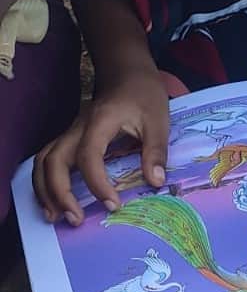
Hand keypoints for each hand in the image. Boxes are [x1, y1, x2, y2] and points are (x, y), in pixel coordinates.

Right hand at [33, 68, 169, 226]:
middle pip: (53, 160)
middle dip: (59, 193)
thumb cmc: (143, 93)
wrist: (127, 71)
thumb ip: (156, 150)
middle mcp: (78, 127)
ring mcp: (70, 131)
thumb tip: (155, 182)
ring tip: (55, 216)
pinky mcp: (70, 137)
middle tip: (76, 219)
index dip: (97, 183)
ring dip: (45, 190)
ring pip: (43, 160)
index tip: (113, 204)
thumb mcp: (158, 118)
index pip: (88, 156)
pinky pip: (48, 159)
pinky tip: (54, 201)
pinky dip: (46, 182)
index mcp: (100, 121)